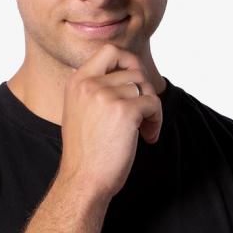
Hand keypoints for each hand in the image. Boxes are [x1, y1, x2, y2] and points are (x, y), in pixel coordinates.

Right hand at [57, 43, 163, 200]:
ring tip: (143, 129)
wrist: (83, 181)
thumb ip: (95, 89)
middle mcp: (89, 84)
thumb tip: (129, 74)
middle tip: (143, 109)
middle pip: (133, 68)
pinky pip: (153, 103)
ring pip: (145, 86)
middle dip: (144, 88)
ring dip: (151, 108)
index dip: (128, 62)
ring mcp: (106, 95)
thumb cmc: (85, 152)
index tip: (134, 85)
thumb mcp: (79, 111)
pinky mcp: (125, 111)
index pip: (109, 51)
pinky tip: (147, 137)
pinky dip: (156, 120)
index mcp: (76, 81)